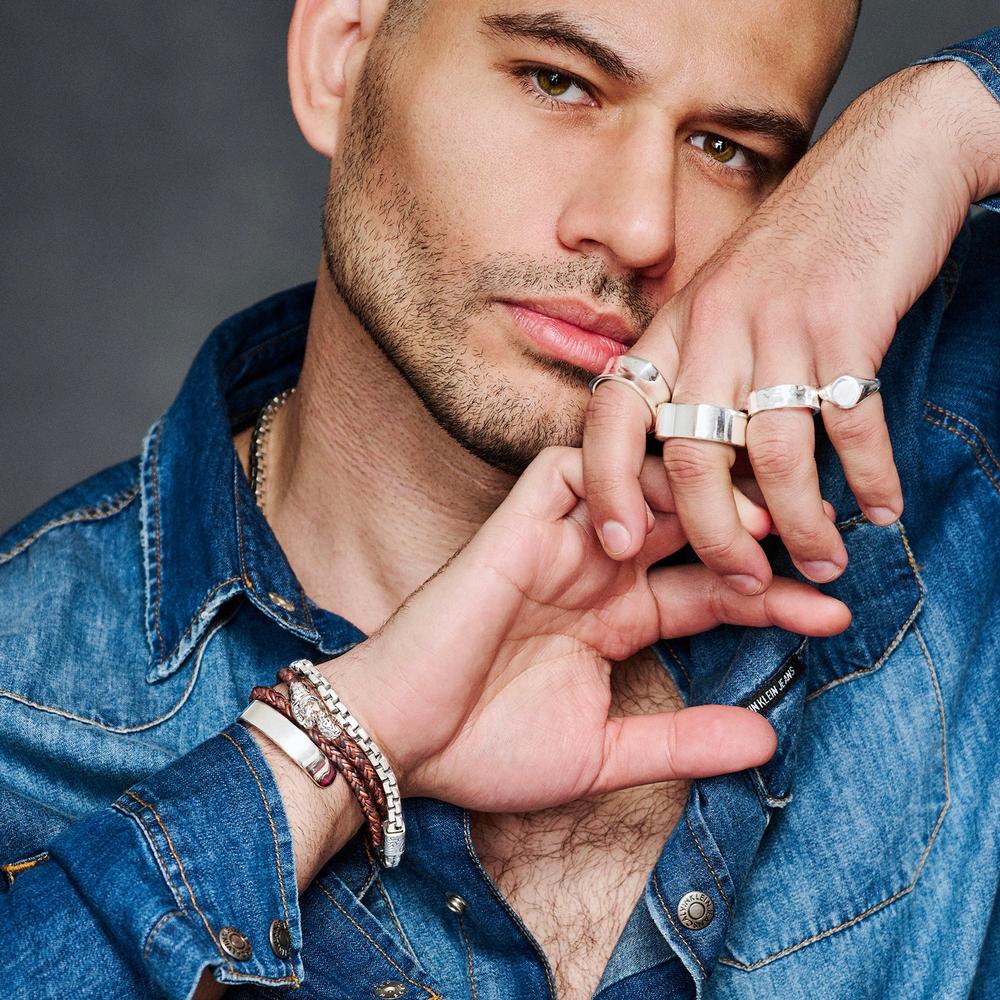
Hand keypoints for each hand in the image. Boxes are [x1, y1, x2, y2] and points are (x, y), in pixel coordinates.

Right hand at [324, 446, 849, 811]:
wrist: (403, 740)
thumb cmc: (489, 750)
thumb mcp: (606, 753)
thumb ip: (683, 742)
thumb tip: (768, 742)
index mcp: (615, 618)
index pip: (709, 591)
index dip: (772, 598)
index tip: (834, 614)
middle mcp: (596, 571)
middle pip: (690, 528)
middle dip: (752, 530)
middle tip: (817, 542)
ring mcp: (558, 542)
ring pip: (640, 483)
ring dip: (697, 493)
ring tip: (750, 522)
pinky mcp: (516, 524)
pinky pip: (571, 469)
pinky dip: (615, 477)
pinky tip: (657, 514)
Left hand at [583, 59, 999, 593]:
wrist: (885, 163)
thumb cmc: (799, 250)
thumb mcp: (725, 301)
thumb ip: (702, 373)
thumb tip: (704, 472)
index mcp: (675, 326)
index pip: (610, 413)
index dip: (604, 484)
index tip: (616, 545)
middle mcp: (714, 327)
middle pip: (691, 458)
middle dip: (716, 538)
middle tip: (746, 580)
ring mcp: (778, 324)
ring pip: (772, 457)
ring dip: (800, 526)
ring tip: (824, 565)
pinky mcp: (847, 322)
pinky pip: (851, 424)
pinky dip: (869, 478)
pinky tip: (882, 510)